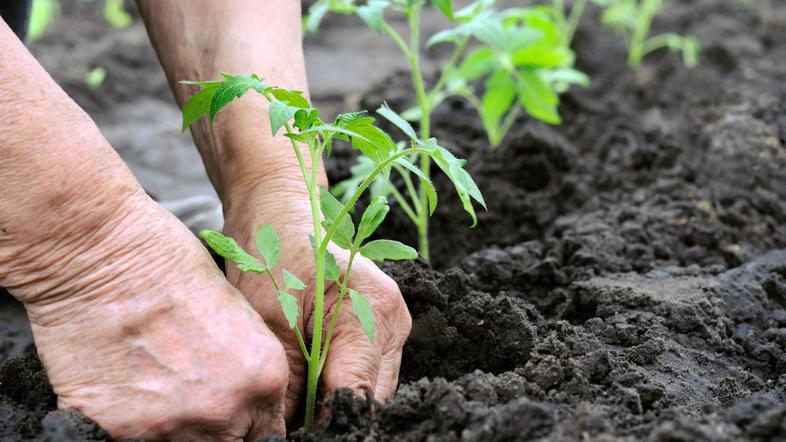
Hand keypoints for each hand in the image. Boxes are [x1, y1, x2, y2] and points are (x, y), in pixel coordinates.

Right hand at [10, 193, 288, 440]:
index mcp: (264, 378)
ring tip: (153, 390)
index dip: (249, 427)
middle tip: (190, 401)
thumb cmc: (169, 263)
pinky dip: (126, 426)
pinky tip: (121, 390)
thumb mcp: (237, 313)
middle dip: (216, 432)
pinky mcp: (118, 430)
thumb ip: (247, 367)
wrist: (101, 252)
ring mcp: (172, 425)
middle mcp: (226, 410)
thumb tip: (245, 400)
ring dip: (171, 429)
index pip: (268, 436)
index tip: (235, 420)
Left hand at [222, 177, 411, 421]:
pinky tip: (310, 388)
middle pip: (372, 399)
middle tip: (291, 427)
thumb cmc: (271, 252)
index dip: (326, 425)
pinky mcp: (382, 328)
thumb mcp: (270, 322)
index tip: (294, 435)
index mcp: (373, 312)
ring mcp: (393, 324)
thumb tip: (287, 433)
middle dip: (333, 417)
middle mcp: (394, 320)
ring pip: (372, 390)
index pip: (357, 395)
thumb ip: (289, 384)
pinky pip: (367, 373)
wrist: (280, 210)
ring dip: (337, 404)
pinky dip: (339, 385)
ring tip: (297, 409)